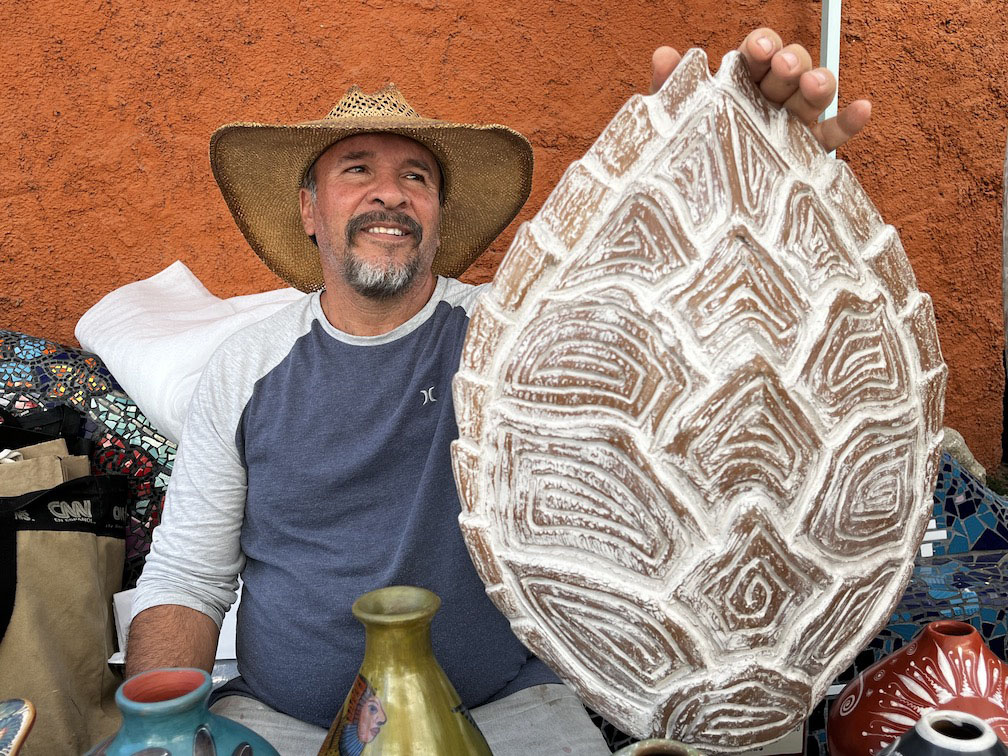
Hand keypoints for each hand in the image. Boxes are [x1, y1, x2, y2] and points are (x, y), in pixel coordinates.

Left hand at [650, 28, 870, 152]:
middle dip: (790, 62)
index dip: (760, 47)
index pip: (755, 56)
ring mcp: (791, 125)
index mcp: (738, 86)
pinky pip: (832, 137)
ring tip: (814, 85)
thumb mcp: (674, 126)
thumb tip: (663, 56)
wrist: (699, 212)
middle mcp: (768, 100)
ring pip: (813, 96)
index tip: (758, 49)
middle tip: (783, 68)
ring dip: (819, 83)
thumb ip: (672, 91)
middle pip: (789, 69)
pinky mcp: (807, 155)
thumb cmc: (688, 158)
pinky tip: (862, 109)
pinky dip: (849, 122)